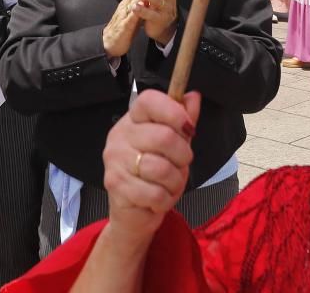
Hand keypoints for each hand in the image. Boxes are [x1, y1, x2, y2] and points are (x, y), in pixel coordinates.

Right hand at [102, 89, 200, 241]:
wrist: (134, 213)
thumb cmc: (154, 176)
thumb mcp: (174, 145)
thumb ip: (183, 120)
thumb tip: (193, 96)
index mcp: (133, 120)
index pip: (149, 100)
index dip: (173, 111)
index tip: (188, 127)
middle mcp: (120, 136)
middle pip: (163, 136)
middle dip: (183, 156)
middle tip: (180, 164)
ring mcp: (115, 161)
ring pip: (161, 168)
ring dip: (175, 181)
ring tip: (168, 184)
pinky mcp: (117, 186)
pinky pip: (155, 193)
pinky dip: (165, 199)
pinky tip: (158, 198)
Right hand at [103, 0, 142, 58]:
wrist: (110, 43)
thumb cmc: (124, 27)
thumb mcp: (134, 12)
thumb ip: (141, 2)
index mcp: (130, 1)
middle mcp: (127, 5)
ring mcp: (125, 14)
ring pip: (134, 0)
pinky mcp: (124, 25)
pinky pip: (131, 16)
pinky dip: (137, 9)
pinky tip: (142, 4)